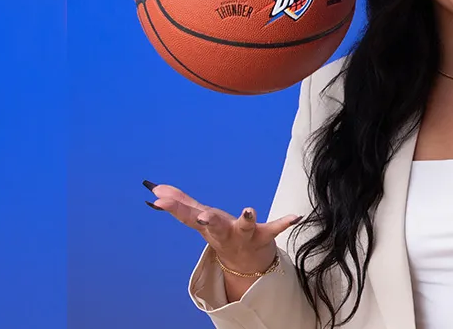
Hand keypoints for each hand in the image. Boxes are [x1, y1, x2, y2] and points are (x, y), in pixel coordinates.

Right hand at [143, 180, 300, 275]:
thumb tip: (155, 189)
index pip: (187, 215)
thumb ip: (180, 203)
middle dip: (208, 221)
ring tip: (249, 209)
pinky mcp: (263, 236)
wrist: (246, 264)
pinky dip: (284, 222)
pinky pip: (275, 229)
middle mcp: (224, 232)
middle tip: (202, 217)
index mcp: (207, 226)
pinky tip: (296, 216)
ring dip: (246, 219)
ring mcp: (244, 236)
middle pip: (214, 226)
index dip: (173, 207)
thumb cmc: (222, 234)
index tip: (157, 199)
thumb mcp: (199, 219)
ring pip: (244, 228)